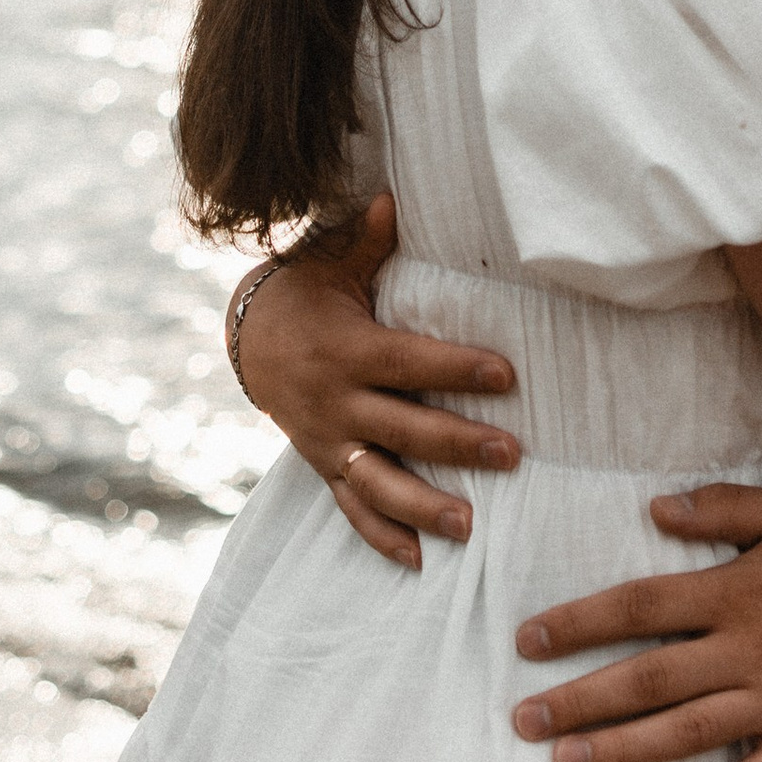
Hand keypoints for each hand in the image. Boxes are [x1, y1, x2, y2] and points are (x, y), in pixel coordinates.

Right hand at [229, 193, 519, 570]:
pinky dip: (380, 536)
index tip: (507, 374)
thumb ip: (365, 239)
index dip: (456, 367)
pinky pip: (350, 506)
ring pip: (378, 481)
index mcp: (345, 348)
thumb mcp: (330, 260)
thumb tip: (392, 200)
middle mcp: (336, 402)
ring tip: (470, 527)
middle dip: (458, 443)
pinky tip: (418, 561)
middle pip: (403, 428)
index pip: (408, 362)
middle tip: (512, 455)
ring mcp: (327, 440)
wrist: (249, 338)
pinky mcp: (323, 464)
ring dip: (423, 506)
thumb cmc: (306, 290)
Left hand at [510, 485, 761, 761]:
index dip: (580, 624)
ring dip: (617, 751)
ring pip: (683, 733)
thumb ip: (722, 509)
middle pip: (647, 679)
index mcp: (738, 592)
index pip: (640, 608)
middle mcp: (749, 651)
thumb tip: (655, 510)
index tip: (529, 642)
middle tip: (521, 720)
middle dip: (578, 699)